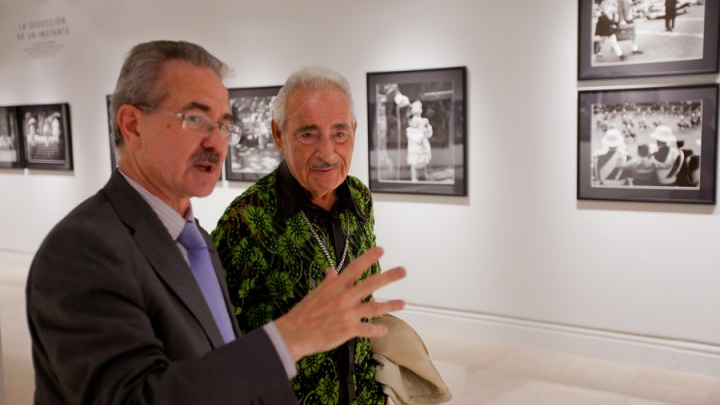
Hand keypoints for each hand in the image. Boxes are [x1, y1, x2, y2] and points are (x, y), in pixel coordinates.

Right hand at [274, 247, 405, 361]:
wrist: (293, 333)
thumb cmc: (303, 313)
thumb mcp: (315, 292)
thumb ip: (327, 282)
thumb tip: (331, 271)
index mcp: (335, 286)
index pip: (355, 267)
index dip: (369, 257)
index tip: (381, 249)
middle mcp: (344, 297)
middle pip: (371, 283)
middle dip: (388, 276)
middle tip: (402, 271)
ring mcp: (347, 313)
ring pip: (374, 307)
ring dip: (390, 305)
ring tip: (402, 303)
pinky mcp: (348, 330)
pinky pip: (367, 329)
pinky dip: (377, 330)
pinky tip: (384, 330)